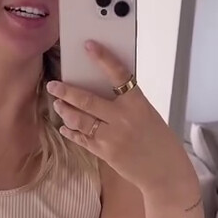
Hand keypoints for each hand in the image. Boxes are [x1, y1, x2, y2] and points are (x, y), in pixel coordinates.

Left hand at [47, 41, 199, 197]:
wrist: (165, 172)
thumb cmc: (160, 141)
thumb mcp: (148, 114)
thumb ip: (127, 104)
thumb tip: (103, 92)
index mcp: (137, 103)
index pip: (118, 74)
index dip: (102, 58)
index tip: (88, 46)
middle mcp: (122, 118)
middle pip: (87, 101)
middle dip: (66, 91)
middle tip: (53, 85)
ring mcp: (111, 137)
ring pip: (79, 120)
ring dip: (65, 111)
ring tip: (58, 104)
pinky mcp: (105, 153)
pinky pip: (82, 139)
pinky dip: (71, 131)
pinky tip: (65, 127)